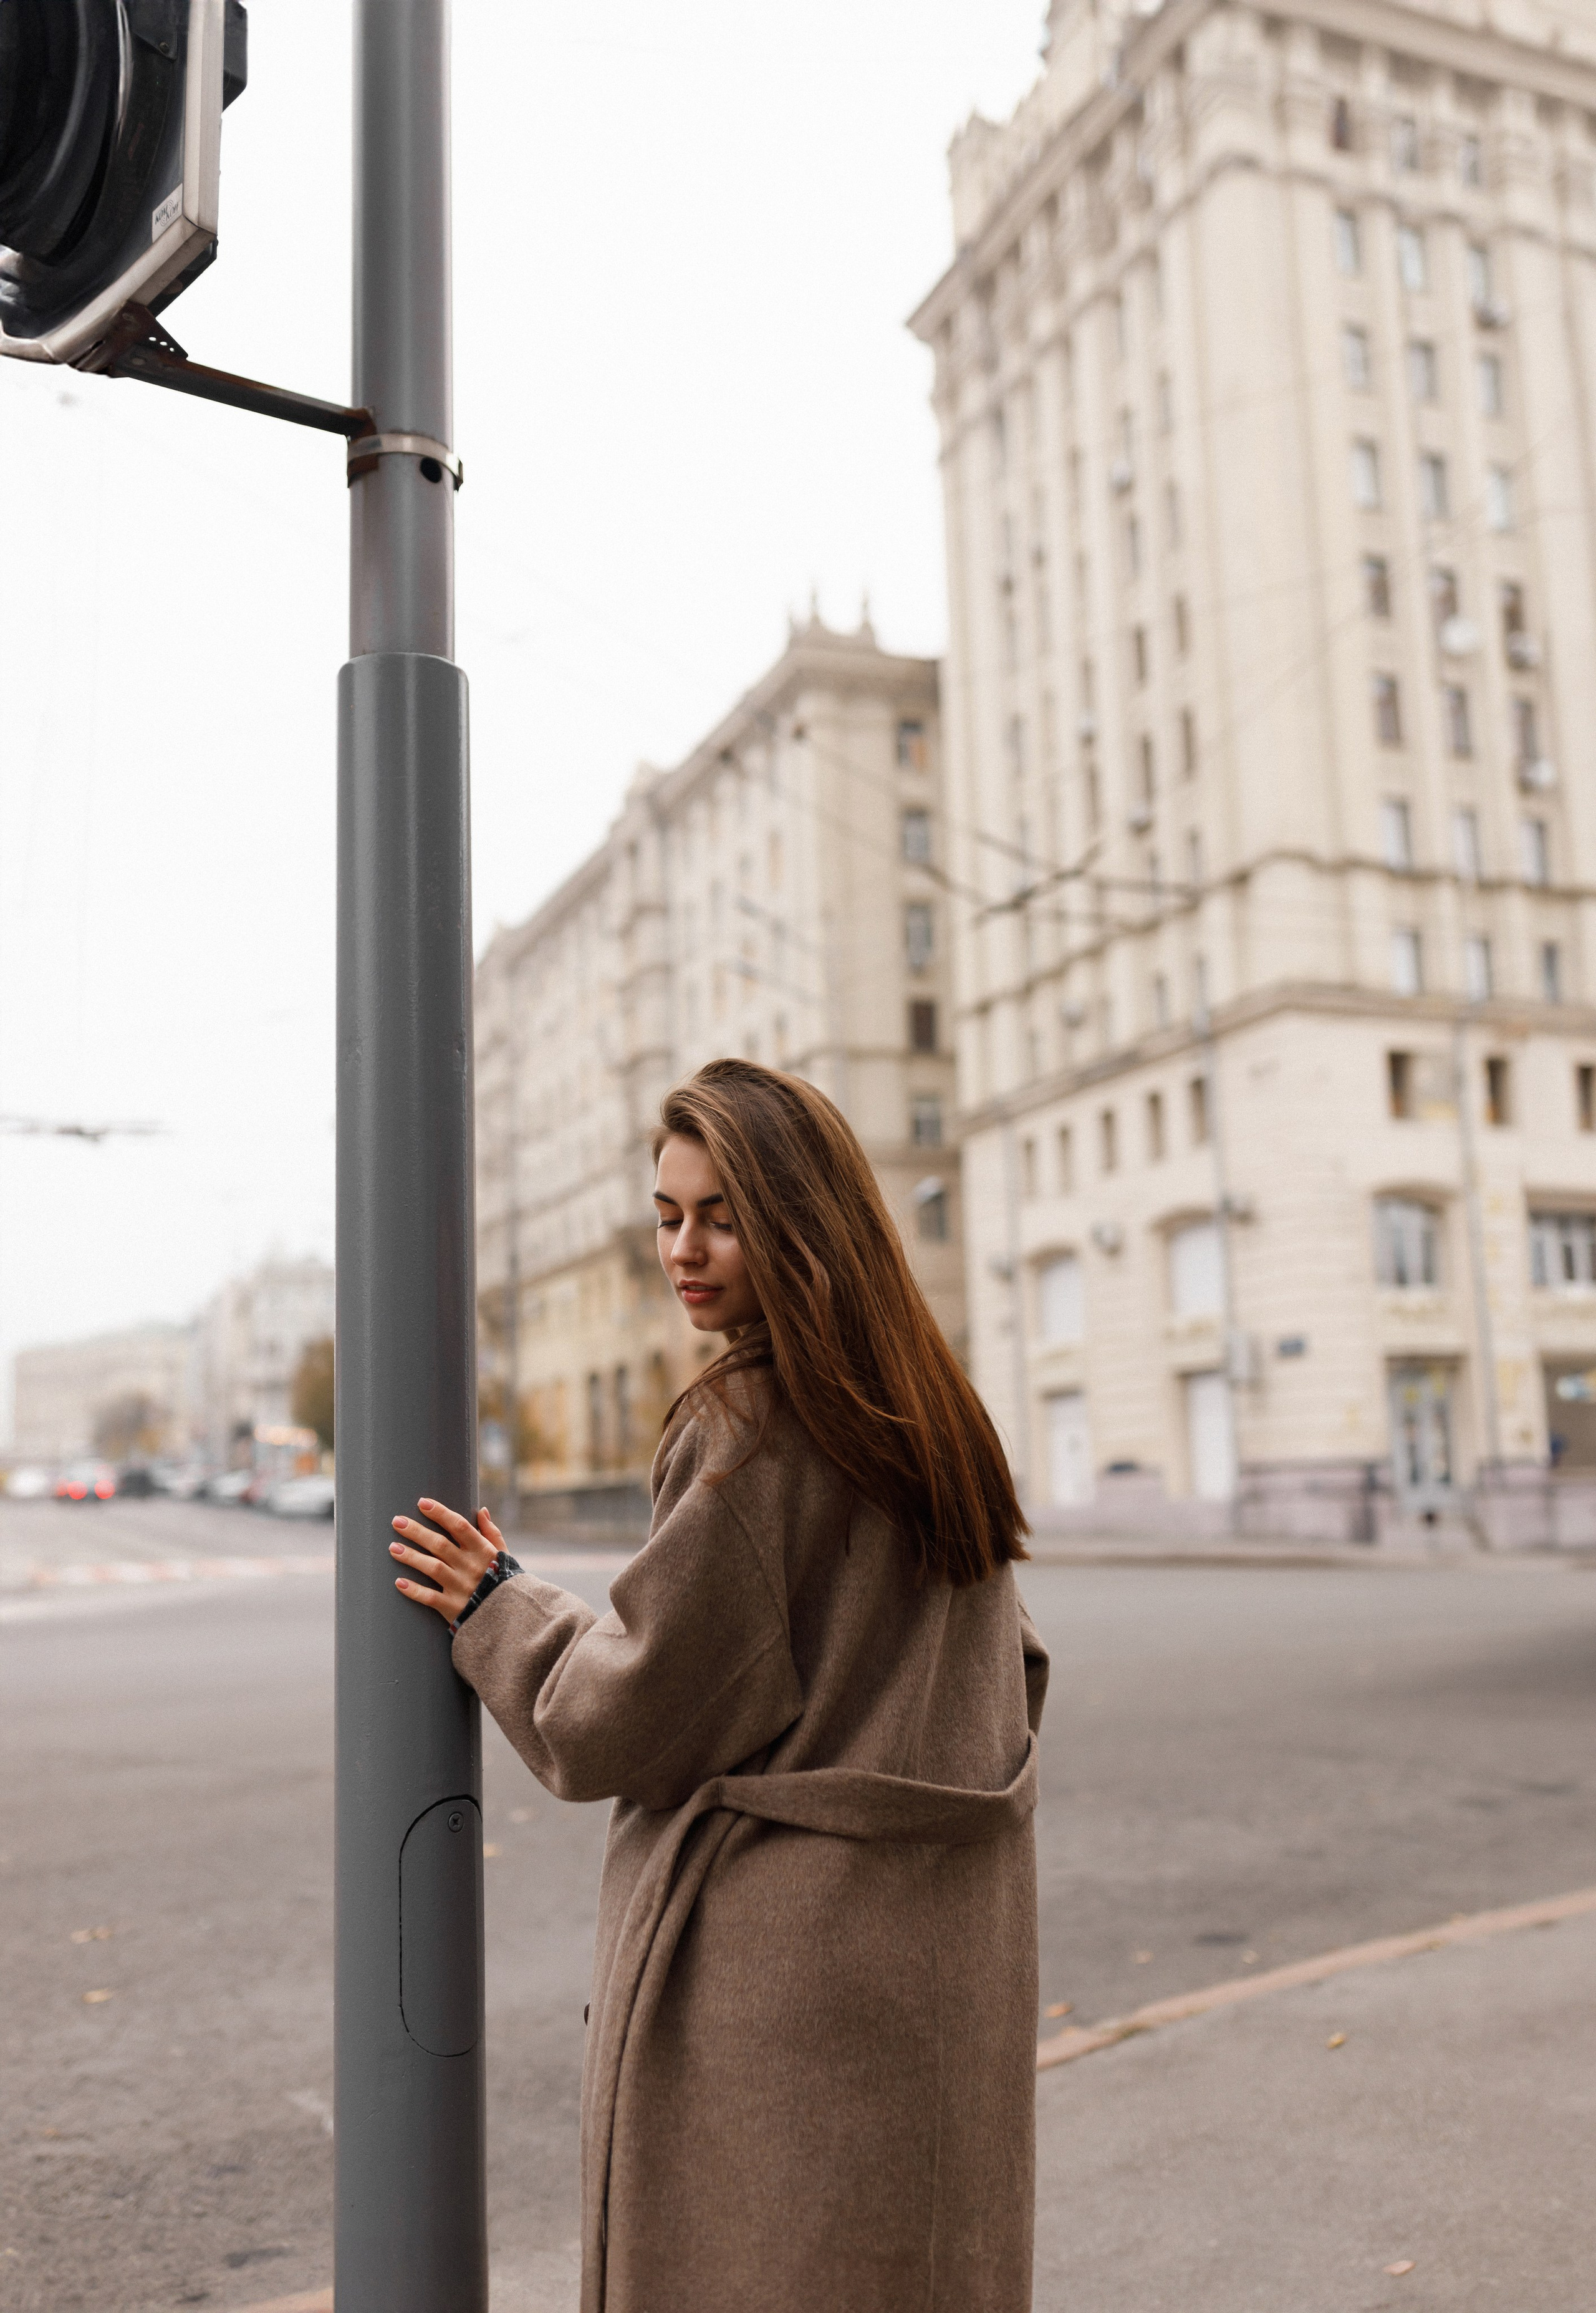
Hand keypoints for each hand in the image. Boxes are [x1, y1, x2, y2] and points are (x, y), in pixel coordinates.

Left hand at [390, 1497, 502, 1623]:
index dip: (440, 1513)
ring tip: (392, 1548)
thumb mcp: (504, 1556)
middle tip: (396, 1521)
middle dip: (417, 1531)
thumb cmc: (504, 1582)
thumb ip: (492, 1533)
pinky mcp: (453, 1608)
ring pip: (432, 1568)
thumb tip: (482, 1510)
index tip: (422, 1502)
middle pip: (440, 1545)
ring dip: (411, 1557)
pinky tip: (399, 1582)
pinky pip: (430, 1598)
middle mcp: (471, 1567)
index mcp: (484, 1551)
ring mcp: (461, 1588)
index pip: (460, 1526)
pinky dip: (414, 1590)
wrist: (510, 1619)